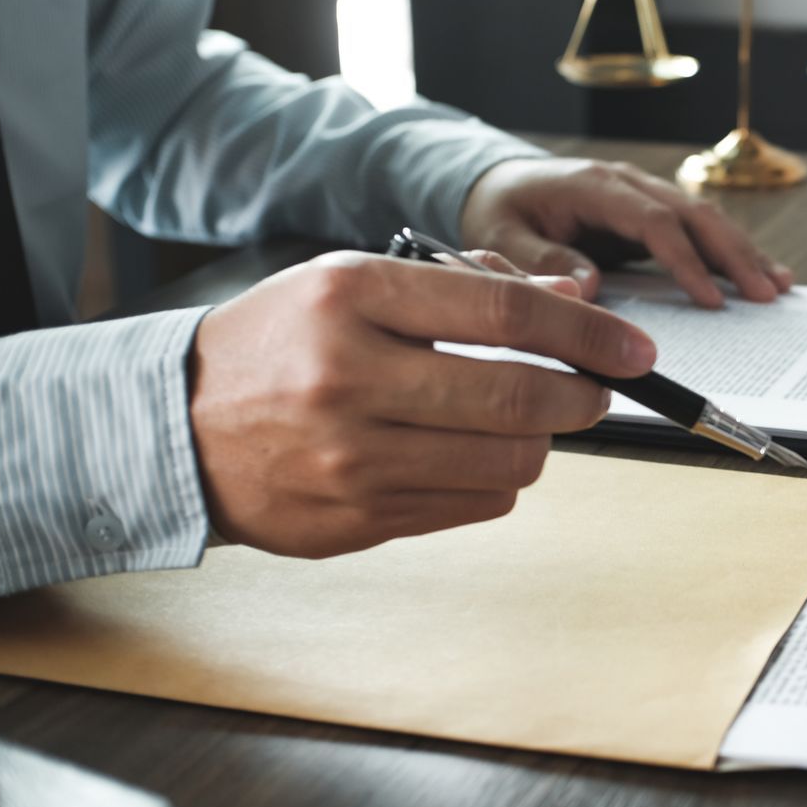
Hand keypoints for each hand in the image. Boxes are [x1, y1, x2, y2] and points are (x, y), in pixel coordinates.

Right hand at [189, 250, 656, 557]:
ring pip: (509, 463)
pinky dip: (496, 480)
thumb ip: (465, 289)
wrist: (172, 428)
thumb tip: (573, 302)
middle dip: (584, 396)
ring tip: (527, 421)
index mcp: (350, 298)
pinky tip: (468, 456)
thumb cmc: (278, 345)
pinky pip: (475, 506)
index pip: (504, 315)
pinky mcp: (355, 521)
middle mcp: (348, 378)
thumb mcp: (354, 285)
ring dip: (543, 443)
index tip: (635, 348)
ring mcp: (349, 459)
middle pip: (520, 398)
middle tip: (597, 390)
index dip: (588, 336)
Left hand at [458, 157, 794, 307]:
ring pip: (706, 218)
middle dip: (735, 254)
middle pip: (695, 213)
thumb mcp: (503, 237)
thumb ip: (541, 261)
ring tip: (778, 286)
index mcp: (594, 186)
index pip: (654, 221)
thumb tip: (590, 288)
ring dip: (743, 251)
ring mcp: (645, 194)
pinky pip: (699, 229)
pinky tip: (762, 272)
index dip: (686, 260)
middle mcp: (628, 183)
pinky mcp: (653, 212)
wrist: (502, 185)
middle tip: (765, 294)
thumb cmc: (502, 211)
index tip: (710, 300)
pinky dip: (732, 251)